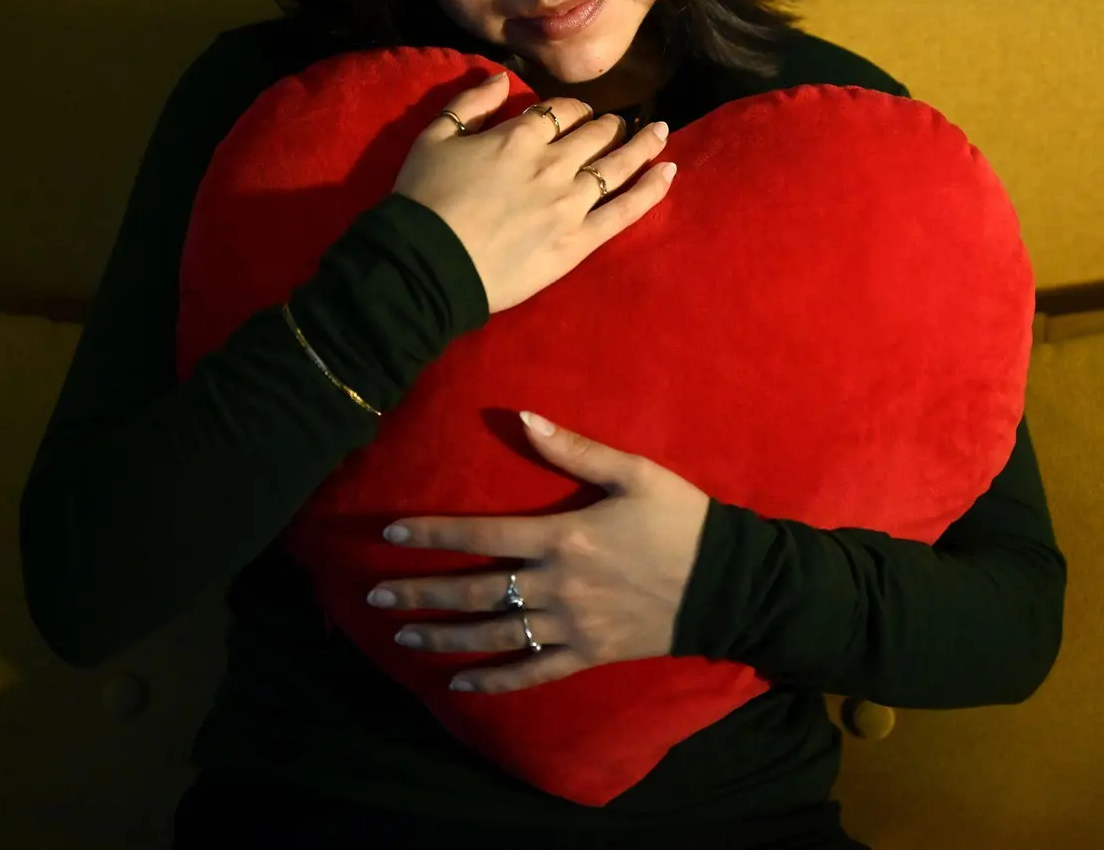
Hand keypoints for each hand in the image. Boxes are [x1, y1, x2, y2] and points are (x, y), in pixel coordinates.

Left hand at [366, 412, 710, 693]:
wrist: (729, 583)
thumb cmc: (681, 520)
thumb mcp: (633, 473)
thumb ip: (574, 449)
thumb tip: (522, 418)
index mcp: (563, 537)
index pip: (481, 536)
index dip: (433, 534)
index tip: (391, 533)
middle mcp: (558, 586)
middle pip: (475, 590)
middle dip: (421, 593)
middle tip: (374, 598)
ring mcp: (572, 625)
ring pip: (495, 634)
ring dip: (445, 637)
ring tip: (403, 637)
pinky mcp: (589, 654)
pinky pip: (534, 672)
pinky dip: (495, 681)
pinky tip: (458, 684)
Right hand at [392, 71, 676, 313]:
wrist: (429, 264)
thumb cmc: (424, 200)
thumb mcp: (433, 137)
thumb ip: (469, 103)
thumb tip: (499, 77)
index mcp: (520, 136)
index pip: (560, 111)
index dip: (573, 109)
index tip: (577, 114)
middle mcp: (554, 162)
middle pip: (595, 134)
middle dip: (608, 125)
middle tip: (617, 125)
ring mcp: (571, 202)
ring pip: (618, 164)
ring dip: (642, 143)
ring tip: (660, 131)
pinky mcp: (580, 240)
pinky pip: (626, 210)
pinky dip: (652, 189)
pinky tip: (670, 172)